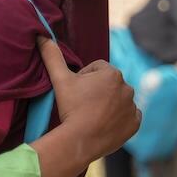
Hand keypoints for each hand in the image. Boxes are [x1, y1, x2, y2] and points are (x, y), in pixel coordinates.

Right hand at [37, 37, 141, 160]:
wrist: (80, 140)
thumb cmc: (71, 107)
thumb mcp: (60, 79)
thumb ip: (52, 56)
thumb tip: (42, 36)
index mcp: (113, 73)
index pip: (97, 69)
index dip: (84, 79)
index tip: (76, 92)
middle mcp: (127, 87)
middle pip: (109, 85)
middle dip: (98, 91)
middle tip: (82, 105)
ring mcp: (132, 107)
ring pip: (119, 100)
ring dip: (109, 104)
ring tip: (92, 115)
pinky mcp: (135, 123)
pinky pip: (129, 117)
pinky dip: (120, 119)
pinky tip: (105, 124)